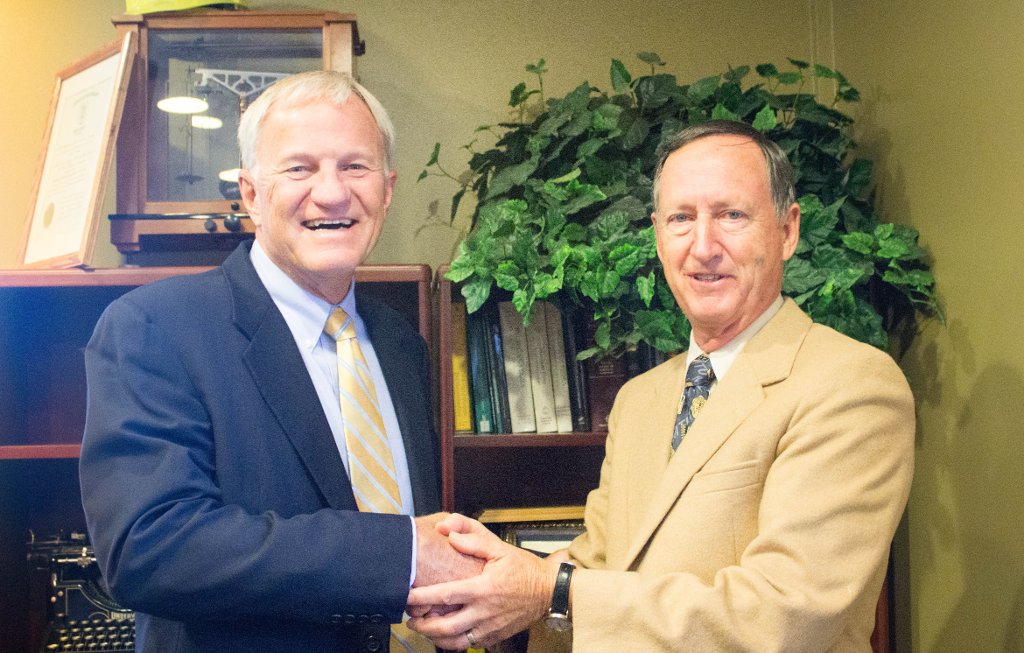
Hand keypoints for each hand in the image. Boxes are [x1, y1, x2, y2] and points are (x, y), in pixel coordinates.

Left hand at [405, 514, 560, 649]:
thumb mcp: (500, 548)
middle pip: (445, 627)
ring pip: (455, 642)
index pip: (445, 595)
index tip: (407, 595)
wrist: (548, 591)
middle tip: (410, 617)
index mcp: (483, 589)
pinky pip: (468, 645)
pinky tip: (444, 634)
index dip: (422, 597)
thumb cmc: (523, 568)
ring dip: (434, 637)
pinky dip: (452, 643)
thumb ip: (474, 539)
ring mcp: (489, 628)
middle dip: (423, 624)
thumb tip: (449, 534)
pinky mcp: (494, 637)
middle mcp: (484, 612)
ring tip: (423, 628)